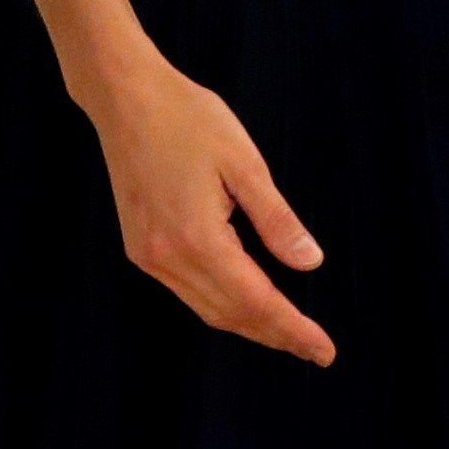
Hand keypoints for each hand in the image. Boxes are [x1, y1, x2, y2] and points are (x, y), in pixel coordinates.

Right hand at [80, 52, 333, 364]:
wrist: (124, 96)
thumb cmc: (186, 118)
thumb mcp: (244, 162)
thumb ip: (277, 219)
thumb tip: (310, 264)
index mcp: (197, 237)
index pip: (256, 300)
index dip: (293, 329)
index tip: (325, 351)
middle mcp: (168, 257)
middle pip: (231, 315)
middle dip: (276, 335)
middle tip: (316, 350)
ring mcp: (148, 256)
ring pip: (207, 309)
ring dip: (250, 325)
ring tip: (288, 333)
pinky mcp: (139, 247)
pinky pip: (188, 291)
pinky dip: (221, 305)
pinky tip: (245, 300)